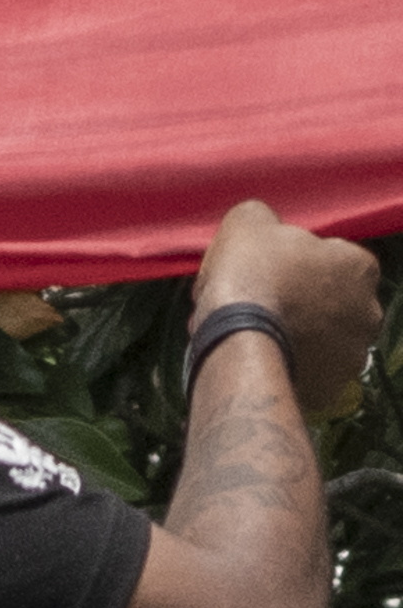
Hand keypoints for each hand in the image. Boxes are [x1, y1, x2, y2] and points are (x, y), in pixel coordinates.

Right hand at [202, 203, 385, 423]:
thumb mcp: (247, 224)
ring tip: (257, 339)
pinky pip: (311, 373)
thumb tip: (263, 224)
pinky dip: (292, 368)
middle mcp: (370, 310)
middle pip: (331, 302)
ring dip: (298, 337)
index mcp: (361, 266)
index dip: (297, 264)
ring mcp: (354, 353)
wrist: (237, 344)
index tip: (268, 273)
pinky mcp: (333, 388)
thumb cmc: (250, 276)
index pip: (333, 259)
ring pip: (322, 340)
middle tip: (261, 307)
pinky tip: (261, 361)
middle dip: (302, 304)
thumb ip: (263, 218)